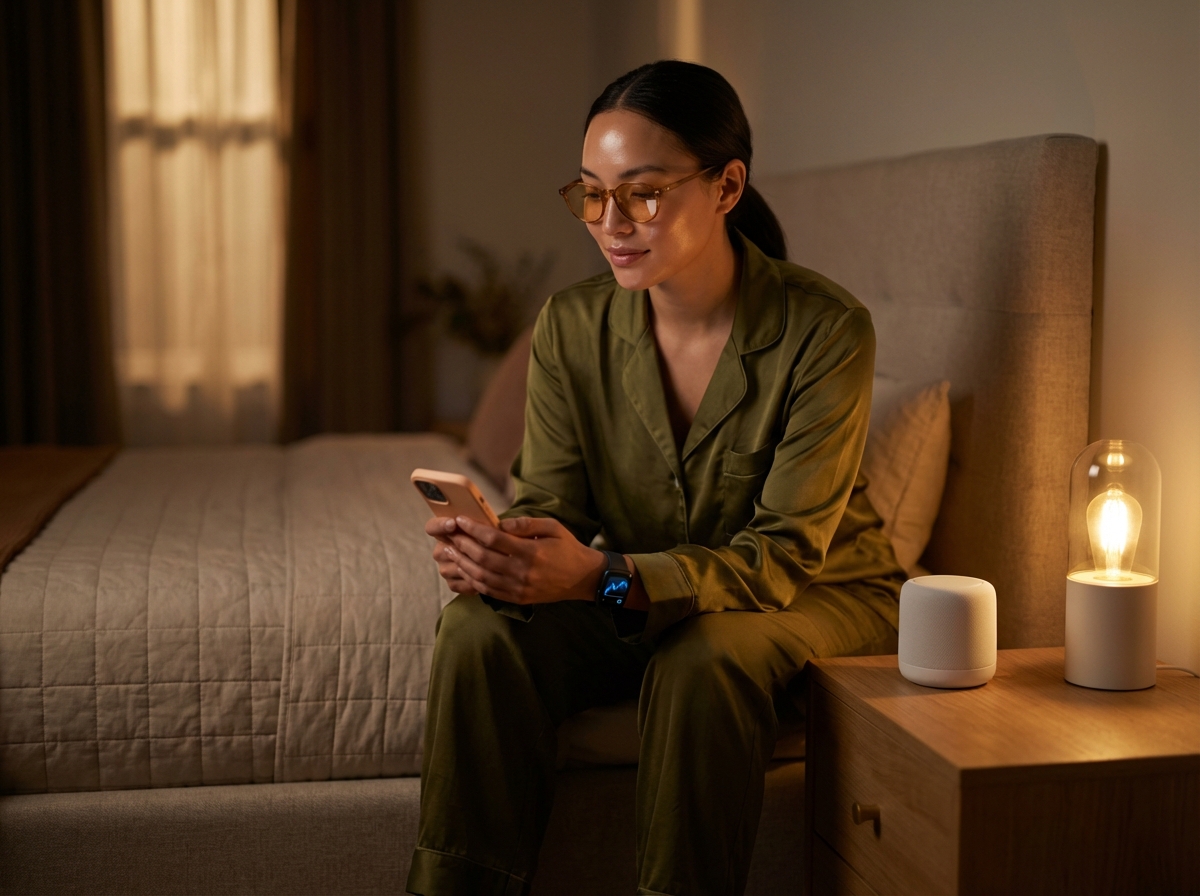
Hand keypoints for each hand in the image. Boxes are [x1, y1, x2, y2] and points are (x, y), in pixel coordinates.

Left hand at [429, 515, 605, 603]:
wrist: (582, 578)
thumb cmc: (567, 548)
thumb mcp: (552, 527)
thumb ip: (525, 524)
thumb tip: (499, 523)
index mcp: (531, 552)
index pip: (493, 539)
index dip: (473, 529)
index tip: (460, 520)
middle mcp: (522, 572)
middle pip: (483, 558)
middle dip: (463, 545)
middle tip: (450, 535)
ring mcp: (519, 588)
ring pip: (481, 576)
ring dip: (463, 563)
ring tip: (451, 551)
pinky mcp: (518, 598)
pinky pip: (489, 590)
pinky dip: (473, 580)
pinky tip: (464, 569)